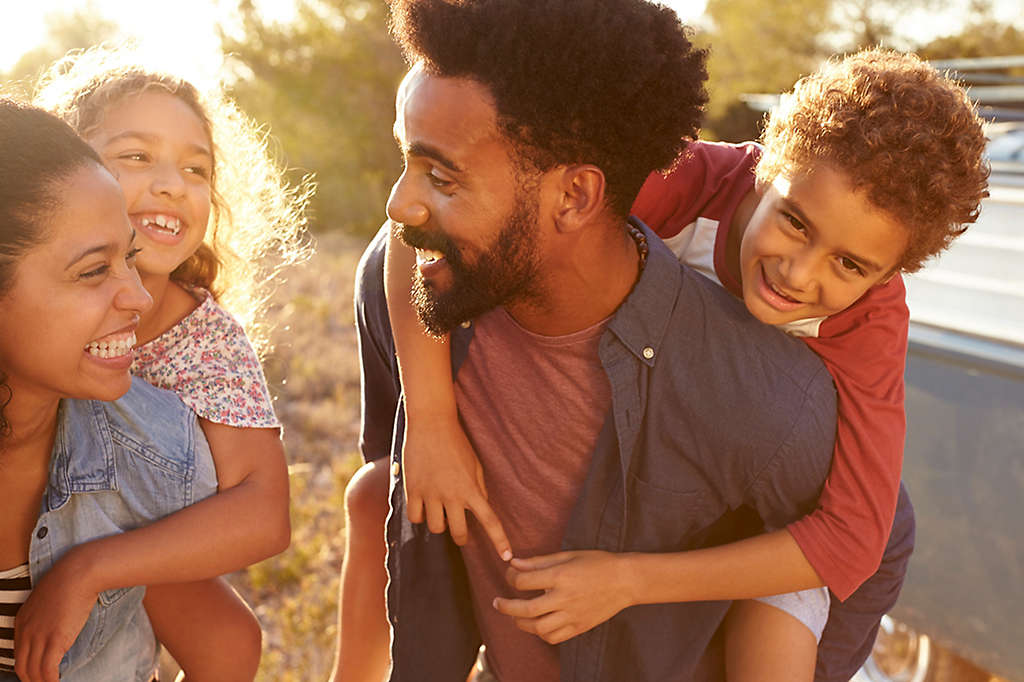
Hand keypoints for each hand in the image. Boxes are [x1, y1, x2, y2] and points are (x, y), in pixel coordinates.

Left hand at [15, 548, 99, 681]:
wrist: (78, 573)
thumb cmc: (70, 581)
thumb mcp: (49, 598)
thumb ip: (46, 615)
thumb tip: (57, 626)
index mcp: (22, 621)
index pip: (18, 654)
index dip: (26, 669)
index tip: (36, 675)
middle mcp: (26, 631)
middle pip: (21, 667)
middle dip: (30, 680)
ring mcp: (39, 636)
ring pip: (32, 672)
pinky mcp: (55, 639)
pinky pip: (47, 669)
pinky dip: (51, 680)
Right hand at [403, 412, 511, 559]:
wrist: (432, 423)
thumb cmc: (457, 442)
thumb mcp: (475, 464)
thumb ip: (479, 488)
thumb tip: (481, 506)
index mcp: (472, 489)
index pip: (490, 521)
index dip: (500, 541)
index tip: (507, 557)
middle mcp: (452, 496)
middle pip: (459, 533)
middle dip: (461, 537)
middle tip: (461, 532)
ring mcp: (431, 494)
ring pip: (435, 528)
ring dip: (439, 523)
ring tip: (439, 510)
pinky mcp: (413, 490)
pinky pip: (415, 517)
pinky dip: (419, 516)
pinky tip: (422, 506)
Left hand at [493, 551, 633, 643]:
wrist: (625, 581)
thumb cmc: (597, 563)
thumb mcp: (568, 555)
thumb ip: (539, 561)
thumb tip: (514, 563)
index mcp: (561, 576)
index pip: (524, 581)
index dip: (511, 577)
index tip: (510, 575)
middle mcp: (564, 598)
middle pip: (526, 609)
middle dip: (506, 606)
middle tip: (497, 603)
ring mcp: (572, 615)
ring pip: (538, 628)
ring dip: (521, 623)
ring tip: (516, 616)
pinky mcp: (579, 627)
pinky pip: (554, 637)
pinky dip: (541, 633)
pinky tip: (537, 624)